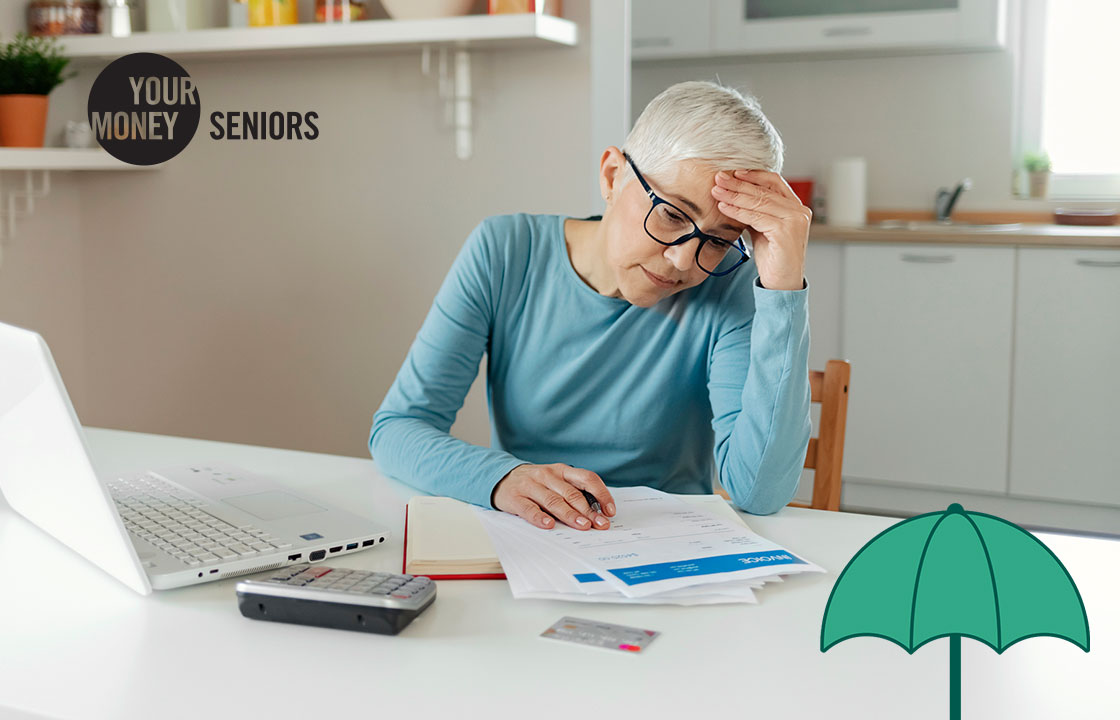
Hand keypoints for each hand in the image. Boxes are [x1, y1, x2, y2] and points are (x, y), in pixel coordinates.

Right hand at [492, 463, 615, 530]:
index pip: (587, 479)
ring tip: (582, 526)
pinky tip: (549, 525)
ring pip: (553, 501)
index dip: (601, 494)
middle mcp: (547, 476)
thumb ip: (573, 492)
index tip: (609, 510)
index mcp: (561, 471)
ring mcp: (531, 486)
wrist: (501, 478)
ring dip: (570, 515)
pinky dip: (540, 517)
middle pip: (572, 493)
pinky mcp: (516, 498)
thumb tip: (597, 513)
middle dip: (588, 511)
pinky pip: (529, 508)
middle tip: (600, 524)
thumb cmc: (535, 483)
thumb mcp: (555, 481)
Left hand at [711, 169, 810, 290]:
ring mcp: (795, 221)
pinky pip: (756, 217)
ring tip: (716, 191)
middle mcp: (799, 211)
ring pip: (759, 202)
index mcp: (796, 207)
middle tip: (718, 178)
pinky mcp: (786, 232)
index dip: (753, 175)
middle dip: (738, 183)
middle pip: (764, 190)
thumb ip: (755, 211)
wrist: (782, 283)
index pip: (774, 181)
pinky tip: (723, 207)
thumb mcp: (762, 228)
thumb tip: (734, 195)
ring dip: (734, 195)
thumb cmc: (773, 257)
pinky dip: (738, 211)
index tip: (732, 172)